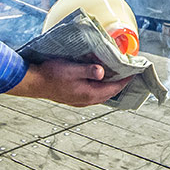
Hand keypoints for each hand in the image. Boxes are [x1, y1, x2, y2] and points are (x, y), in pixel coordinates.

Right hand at [7, 60, 132, 105]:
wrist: (33, 82)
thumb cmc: (50, 74)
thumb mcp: (71, 68)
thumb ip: (88, 70)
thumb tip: (103, 72)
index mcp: (88, 94)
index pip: (113, 89)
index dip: (125, 80)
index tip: (135, 72)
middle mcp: (85, 100)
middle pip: (109, 93)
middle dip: (120, 83)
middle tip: (129, 72)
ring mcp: (79, 100)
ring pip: (101, 94)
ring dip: (109, 85)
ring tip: (116, 74)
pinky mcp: (74, 97)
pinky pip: (92, 93)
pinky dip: (100, 86)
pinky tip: (98, 78)